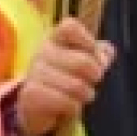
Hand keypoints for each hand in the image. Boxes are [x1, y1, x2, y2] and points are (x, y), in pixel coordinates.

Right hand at [16, 18, 115, 135]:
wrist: (35, 105)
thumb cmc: (66, 77)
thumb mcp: (85, 61)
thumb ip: (100, 54)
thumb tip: (106, 55)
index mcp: (56, 37)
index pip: (70, 27)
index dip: (89, 42)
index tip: (95, 55)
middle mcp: (43, 51)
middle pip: (83, 62)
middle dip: (96, 76)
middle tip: (93, 82)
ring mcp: (34, 72)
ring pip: (76, 86)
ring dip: (86, 95)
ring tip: (83, 96)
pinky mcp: (30, 94)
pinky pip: (65, 102)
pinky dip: (74, 108)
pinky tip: (71, 107)